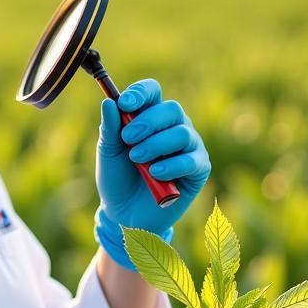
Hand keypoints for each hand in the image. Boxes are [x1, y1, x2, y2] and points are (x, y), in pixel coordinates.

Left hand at [95, 78, 211, 270]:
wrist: (125, 215)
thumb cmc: (118, 180)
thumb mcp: (109, 153)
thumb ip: (110, 128)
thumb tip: (109, 101)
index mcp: (150, 116)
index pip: (152, 92)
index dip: (140, 93)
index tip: (124, 104)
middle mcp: (174, 127)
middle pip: (171, 109)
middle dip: (148, 121)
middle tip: (127, 138)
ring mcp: (189, 147)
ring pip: (182, 133)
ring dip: (157, 144)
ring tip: (137, 159)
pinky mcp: (198, 169)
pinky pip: (191, 160)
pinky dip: (172, 165)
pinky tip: (155, 173)